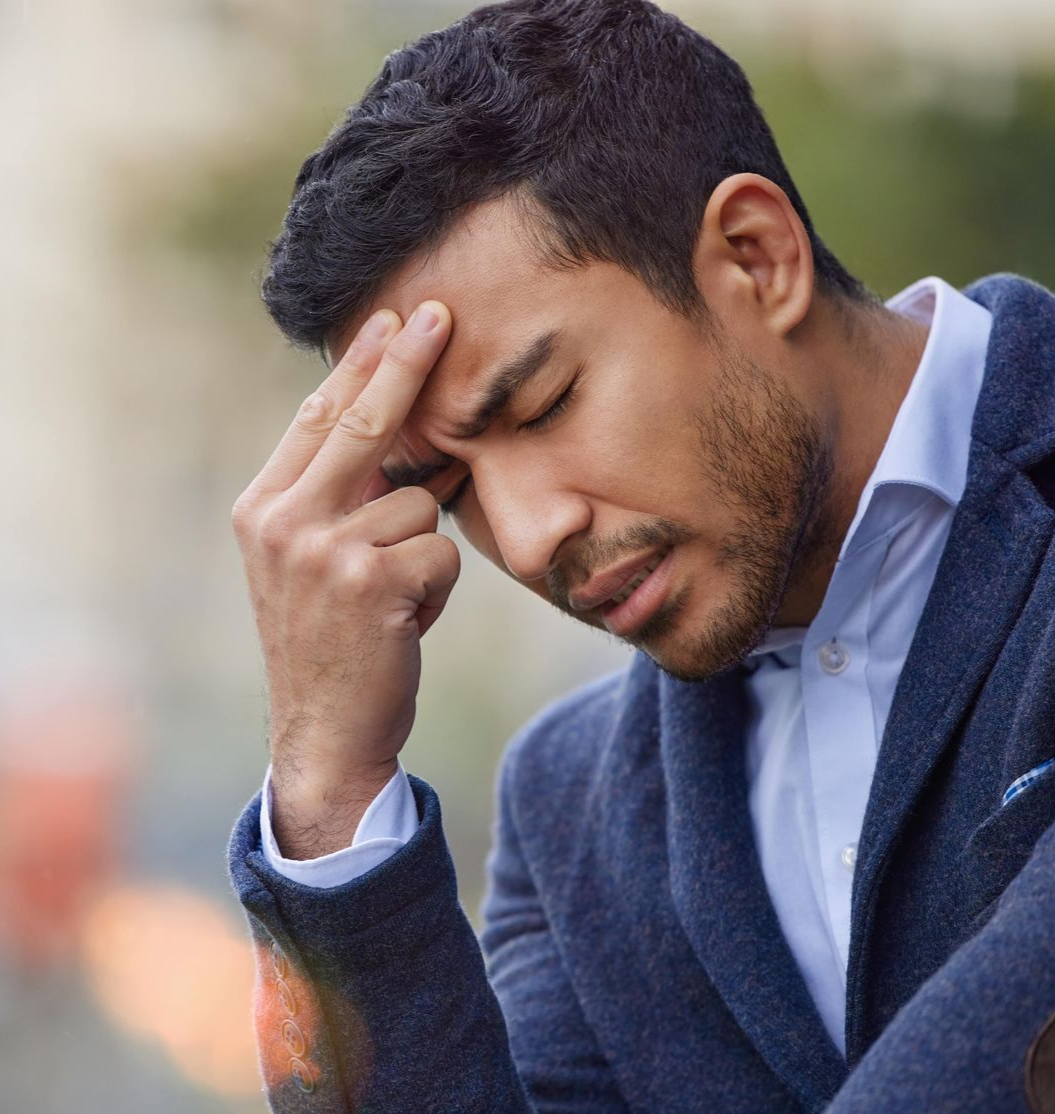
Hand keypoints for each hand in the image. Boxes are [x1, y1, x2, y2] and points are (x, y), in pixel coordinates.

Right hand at [231, 302, 457, 858]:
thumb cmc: (329, 641)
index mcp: (262, 509)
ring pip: (421, 501)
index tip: (391, 320)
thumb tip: (395, 431)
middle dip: (406, 363)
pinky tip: (404, 624)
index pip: (317, 418)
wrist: (323, 731)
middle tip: (439, 315)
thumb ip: (334, 500)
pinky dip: (438, 590)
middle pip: (363, 421)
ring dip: (423, 551)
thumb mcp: (309, 564)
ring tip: (393, 600)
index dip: (358, 365)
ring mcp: (323, 550)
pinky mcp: (370, 581)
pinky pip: (441, 551)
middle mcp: (283, 520)